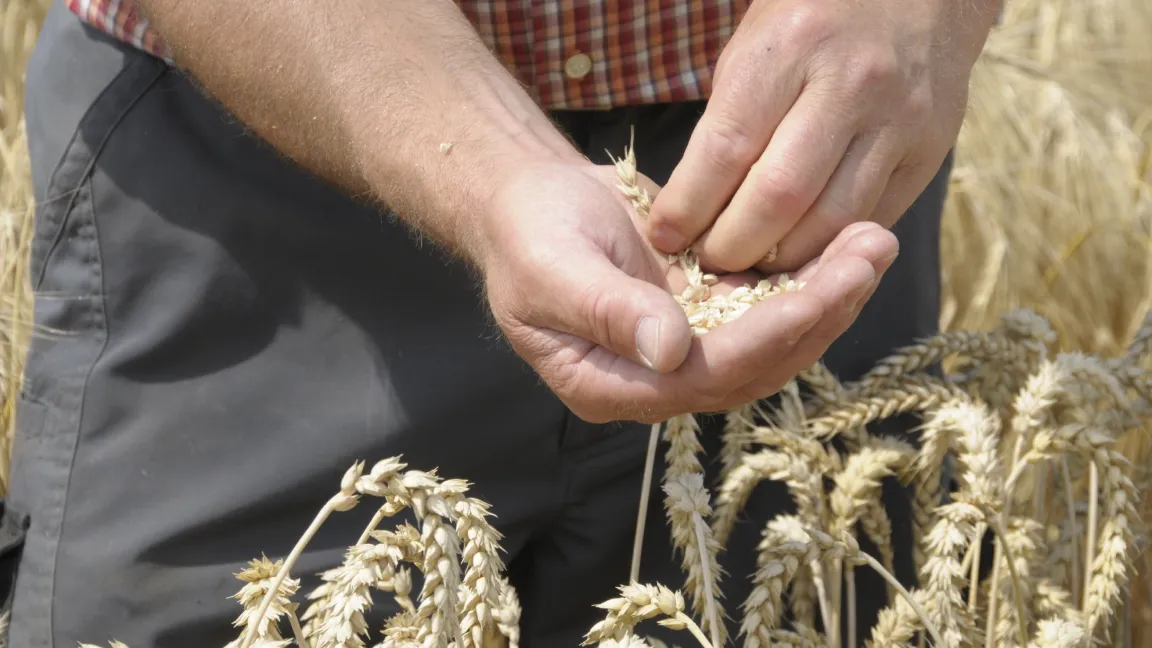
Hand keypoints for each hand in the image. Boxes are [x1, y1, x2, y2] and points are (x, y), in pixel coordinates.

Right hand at [478, 161, 898, 422]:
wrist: (529, 200)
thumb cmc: (526, 232)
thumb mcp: (552, 269)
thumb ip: (608, 311)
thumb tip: (671, 350)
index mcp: (610, 385)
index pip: (700, 377)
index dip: (760, 340)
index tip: (814, 297)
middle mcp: (656, 380)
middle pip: (753, 366)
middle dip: (817, 315)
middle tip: (872, 256)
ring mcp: (686, 347)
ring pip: (772, 339)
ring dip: (828, 296)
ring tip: (877, 243)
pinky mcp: (707, 310)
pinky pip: (768, 304)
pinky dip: (809, 276)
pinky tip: (849, 239)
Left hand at [647, 0, 998, 272]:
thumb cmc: (813, 18)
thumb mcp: (754, 45)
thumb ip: (728, 121)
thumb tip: (694, 207)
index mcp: (792, 48)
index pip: (727, 149)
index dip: (689, 206)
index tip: (665, 234)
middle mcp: (851, 85)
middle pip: (779, 198)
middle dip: (732, 245)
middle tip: (706, 260)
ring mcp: (899, 120)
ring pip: (830, 222)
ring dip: (779, 259)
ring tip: (748, 265)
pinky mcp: (929, 152)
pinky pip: (870, 219)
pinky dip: (827, 247)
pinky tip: (798, 252)